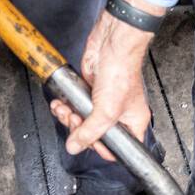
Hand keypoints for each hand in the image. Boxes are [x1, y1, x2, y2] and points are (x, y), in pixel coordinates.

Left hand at [49, 0, 160, 162]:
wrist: (110, 46)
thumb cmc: (121, 72)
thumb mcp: (106, 111)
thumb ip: (90, 132)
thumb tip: (75, 146)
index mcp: (133, 122)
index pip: (119, 148)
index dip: (103, 149)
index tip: (89, 143)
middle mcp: (119, 115)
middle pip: (95, 136)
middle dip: (79, 129)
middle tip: (74, 120)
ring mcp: (103, 104)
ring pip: (82, 123)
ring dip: (68, 118)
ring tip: (65, 110)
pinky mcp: (89, 94)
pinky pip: (75, 108)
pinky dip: (65, 108)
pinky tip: (61, 104)